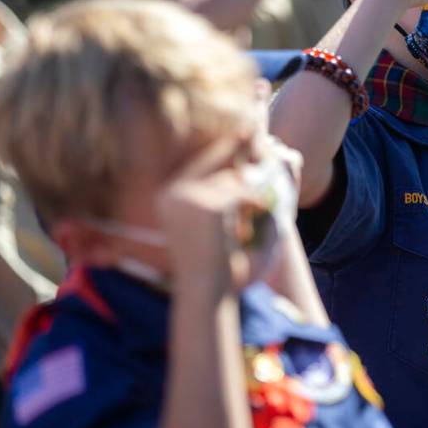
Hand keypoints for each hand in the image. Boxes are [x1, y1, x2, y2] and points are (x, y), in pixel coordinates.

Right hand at [156, 139, 262, 296]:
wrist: (206, 292)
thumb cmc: (209, 260)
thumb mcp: (206, 223)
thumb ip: (214, 192)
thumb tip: (240, 166)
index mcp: (166, 195)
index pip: (198, 163)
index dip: (223, 150)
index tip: (245, 135)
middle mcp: (172, 193)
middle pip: (214, 162)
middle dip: (239, 156)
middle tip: (258, 141)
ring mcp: (189, 199)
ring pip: (231, 179)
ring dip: (249, 192)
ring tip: (258, 208)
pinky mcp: (211, 208)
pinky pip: (241, 194)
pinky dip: (255, 202)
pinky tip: (261, 212)